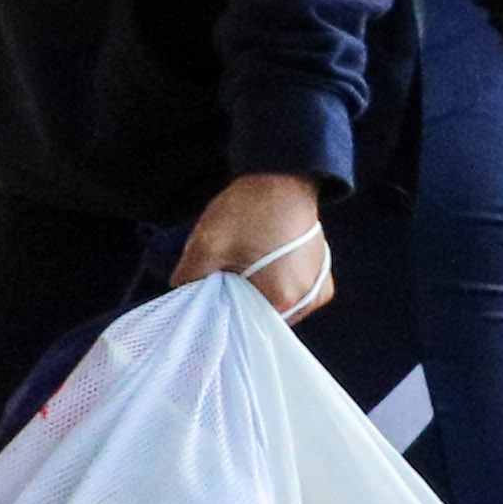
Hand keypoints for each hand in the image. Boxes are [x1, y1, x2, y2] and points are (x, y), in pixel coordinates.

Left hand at [171, 172, 337, 319]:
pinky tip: (258, 265)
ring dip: (256, 293)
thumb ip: (189, 277)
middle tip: (224, 277)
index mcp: (284, 299)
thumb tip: (180, 295)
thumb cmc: (248, 211)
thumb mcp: (207, 243)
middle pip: (262, 316)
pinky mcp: (321, 278)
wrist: (281, 178)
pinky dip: (272, 285)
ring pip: (276, 305)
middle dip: (239, 302)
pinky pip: (291, 293)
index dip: (223, 312)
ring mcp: (318, 290)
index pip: (245, 325)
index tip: (210, 295)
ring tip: (242, 267)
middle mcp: (308, 302)